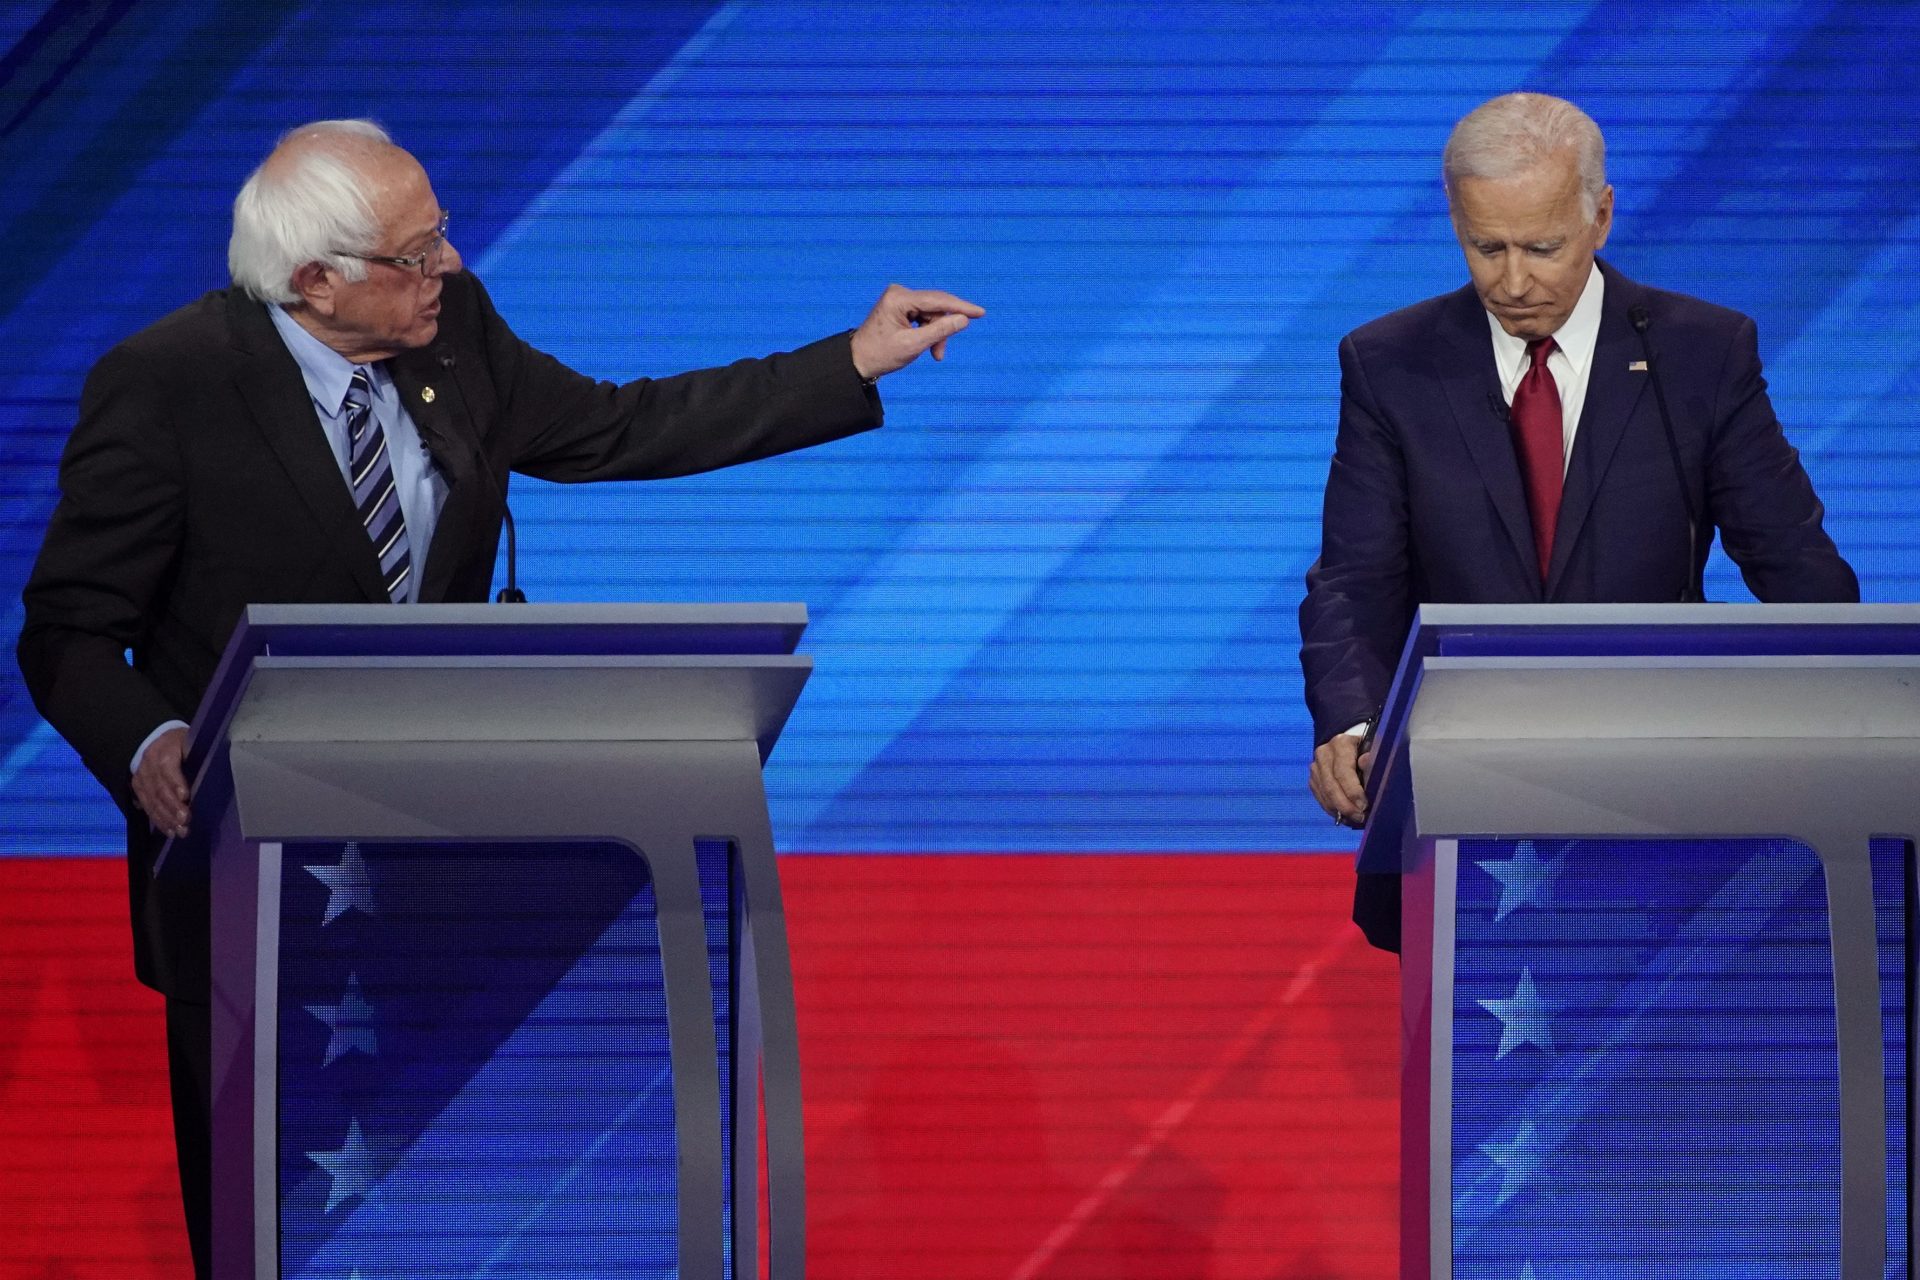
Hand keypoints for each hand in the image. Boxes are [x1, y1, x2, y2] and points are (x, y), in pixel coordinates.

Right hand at [132, 726, 190, 838]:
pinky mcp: (138, 789)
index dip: (175, 782)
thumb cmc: (180, 743)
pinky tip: (169, 830)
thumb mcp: (190, 741)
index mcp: (163, 750)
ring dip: (166, 817)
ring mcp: (141, 778)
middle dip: (172, 806)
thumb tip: (215, 770)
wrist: (153, 739)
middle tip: (186, 821)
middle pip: (159, 788)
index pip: (167, 767)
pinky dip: (158, 820)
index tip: (185, 797)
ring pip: (152, 800)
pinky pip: (147, 806)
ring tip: (180, 830)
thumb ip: (198, 754)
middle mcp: (148, 765)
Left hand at [848, 284, 984, 379]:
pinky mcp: (901, 306)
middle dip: (942, 330)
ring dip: (935, 334)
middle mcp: (899, 293)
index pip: (937, 300)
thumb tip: (964, 319)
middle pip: (935, 307)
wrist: (859, 361)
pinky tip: (927, 345)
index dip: (961, 307)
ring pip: (932, 314)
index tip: (981, 313)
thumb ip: (940, 331)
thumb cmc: (881, 354)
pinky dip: (928, 332)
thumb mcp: (913, 345)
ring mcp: (900, 298)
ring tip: (934, 354)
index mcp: (899, 298)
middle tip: (940, 354)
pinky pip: (924, 316)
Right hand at [1309, 734, 1374, 828]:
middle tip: (1360, 817)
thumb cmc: (1369, 750)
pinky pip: (1320, 798)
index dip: (1353, 791)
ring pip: (1324, 794)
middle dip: (1345, 805)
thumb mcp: (1375, 750)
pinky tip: (1344, 816)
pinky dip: (1332, 809)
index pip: (1343, 771)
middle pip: (1331, 786)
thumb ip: (1372, 758)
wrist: (1351, 746)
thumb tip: (1366, 762)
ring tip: (1354, 819)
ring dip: (1339, 810)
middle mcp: (1324, 754)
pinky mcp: (1313, 778)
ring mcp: (1316, 767)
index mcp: (1341, 744)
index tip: (1364, 806)